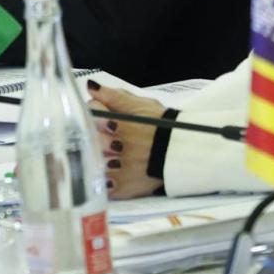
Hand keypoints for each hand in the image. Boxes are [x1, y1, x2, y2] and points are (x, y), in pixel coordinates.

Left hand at [87, 81, 169, 198]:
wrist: (182, 151)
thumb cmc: (162, 125)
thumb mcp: (141, 105)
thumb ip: (114, 96)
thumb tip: (91, 86)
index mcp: (120, 123)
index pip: (92, 114)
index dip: (94, 112)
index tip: (102, 114)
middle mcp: (117, 146)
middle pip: (91, 138)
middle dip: (95, 135)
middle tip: (106, 136)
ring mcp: (119, 168)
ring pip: (94, 163)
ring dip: (97, 159)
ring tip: (109, 155)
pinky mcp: (124, 187)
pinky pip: (105, 186)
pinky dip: (104, 182)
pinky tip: (110, 175)